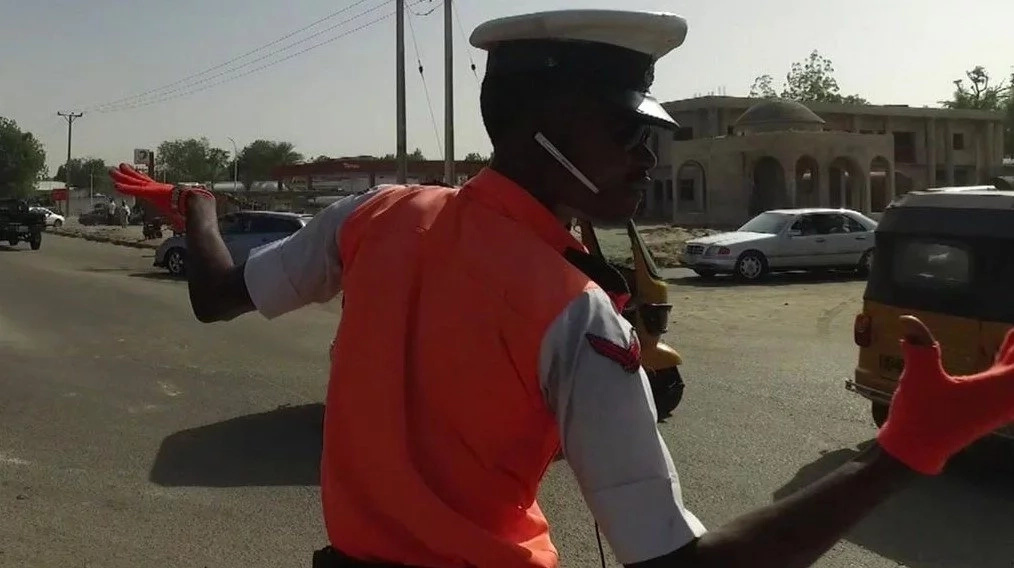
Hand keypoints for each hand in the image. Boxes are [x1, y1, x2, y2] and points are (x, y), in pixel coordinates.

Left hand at [108, 164, 213, 231]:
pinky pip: (136, 190)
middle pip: (140, 179)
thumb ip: (183, 222)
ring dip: (123, 177)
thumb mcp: (185, 217)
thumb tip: (187, 229)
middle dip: (130, 174)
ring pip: (135, 182)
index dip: (141, 180)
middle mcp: (158, 189)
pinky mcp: (152, 193)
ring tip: (111, 170)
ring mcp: (154, 190)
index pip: (149, 185)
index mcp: (164, 194)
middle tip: (120, 166)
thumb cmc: (194, 213)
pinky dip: (126, 188)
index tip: (134, 175)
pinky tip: (116, 185)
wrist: (199, 205)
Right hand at [877, 316, 1013, 474]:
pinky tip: (1000, 359)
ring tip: (1011, 340)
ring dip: (1012, 362)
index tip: (1013, 331)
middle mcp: (1004, 400)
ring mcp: (997, 408)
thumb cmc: (919, 414)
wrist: (914, 450)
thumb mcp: (918, 377)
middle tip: (1012, 334)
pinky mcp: (986, 412)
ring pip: (1013, 381)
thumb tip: (908, 319)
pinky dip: (1007, 370)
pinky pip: (1007, 387)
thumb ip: (920, 347)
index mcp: (997, 389)